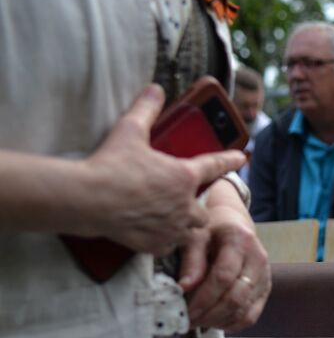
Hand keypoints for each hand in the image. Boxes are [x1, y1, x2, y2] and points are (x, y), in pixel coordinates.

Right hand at [76, 85, 246, 252]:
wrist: (88, 199)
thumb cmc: (110, 166)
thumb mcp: (129, 131)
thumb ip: (145, 110)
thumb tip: (155, 90)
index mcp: (183, 176)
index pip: (214, 166)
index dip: (230, 160)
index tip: (241, 158)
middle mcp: (184, 205)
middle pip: (202, 210)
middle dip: (195, 206)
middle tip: (181, 200)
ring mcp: (171, 227)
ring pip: (190, 231)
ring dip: (185, 226)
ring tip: (170, 219)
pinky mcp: (155, 244)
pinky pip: (168, 246)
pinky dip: (164, 241)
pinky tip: (153, 233)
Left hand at [178, 179, 269, 331]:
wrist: (233, 224)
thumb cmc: (211, 229)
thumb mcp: (196, 236)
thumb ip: (191, 260)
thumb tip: (183, 288)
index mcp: (240, 241)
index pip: (223, 276)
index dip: (203, 298)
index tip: (184, 310)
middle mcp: (258, 260)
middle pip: (236, 297)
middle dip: (209, 314)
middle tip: (187, 321)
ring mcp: (265, 277)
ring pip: (244, 311)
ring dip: (218, 321)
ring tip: (197, 322)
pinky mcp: (265, 291)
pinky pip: (251, 317)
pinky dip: (231, 325)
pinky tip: (213, 323)